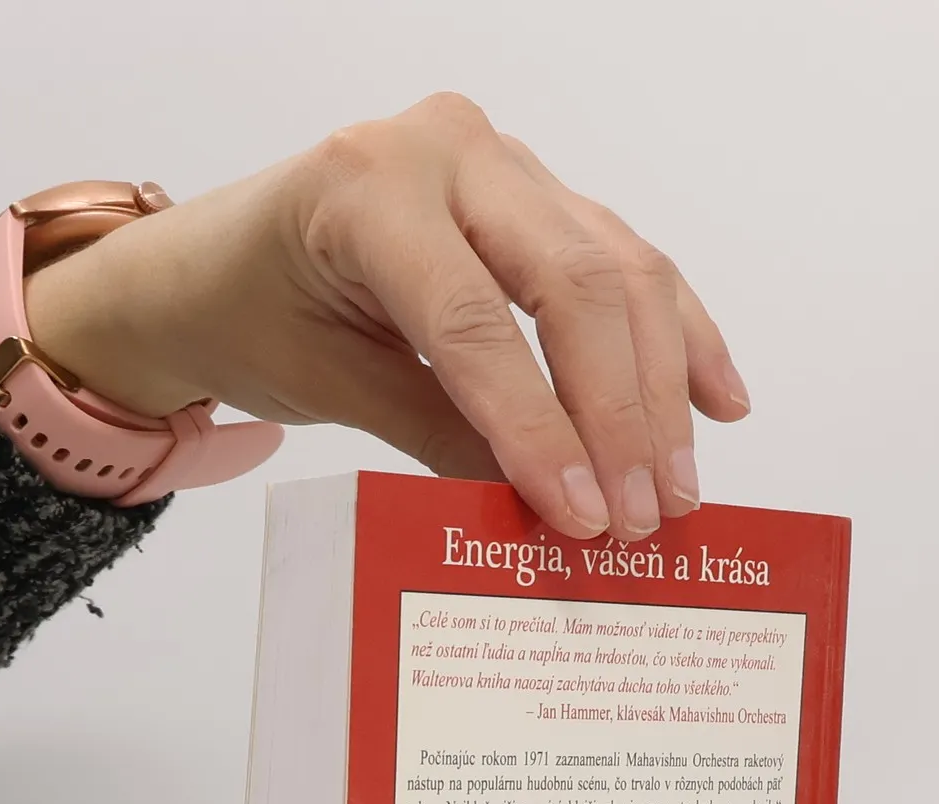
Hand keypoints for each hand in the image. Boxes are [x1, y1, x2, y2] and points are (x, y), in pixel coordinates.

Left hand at [22, 93, 749, 541]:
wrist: (220, 262)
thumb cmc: (253, 314)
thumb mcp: (325, 384)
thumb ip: (436, 435)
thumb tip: (546, 509)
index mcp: (369, 188)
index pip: (476, 323)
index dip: (540, 428)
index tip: (584, 516)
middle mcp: (448, 150)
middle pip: (572, 284)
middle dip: (621, 414)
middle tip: (644, 518)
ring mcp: (503, 163)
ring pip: (618, 269)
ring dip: (661, 388)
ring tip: (677, 490)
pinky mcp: (540, 192)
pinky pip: (627, 259)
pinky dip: (676, 335)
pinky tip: (718, 403)